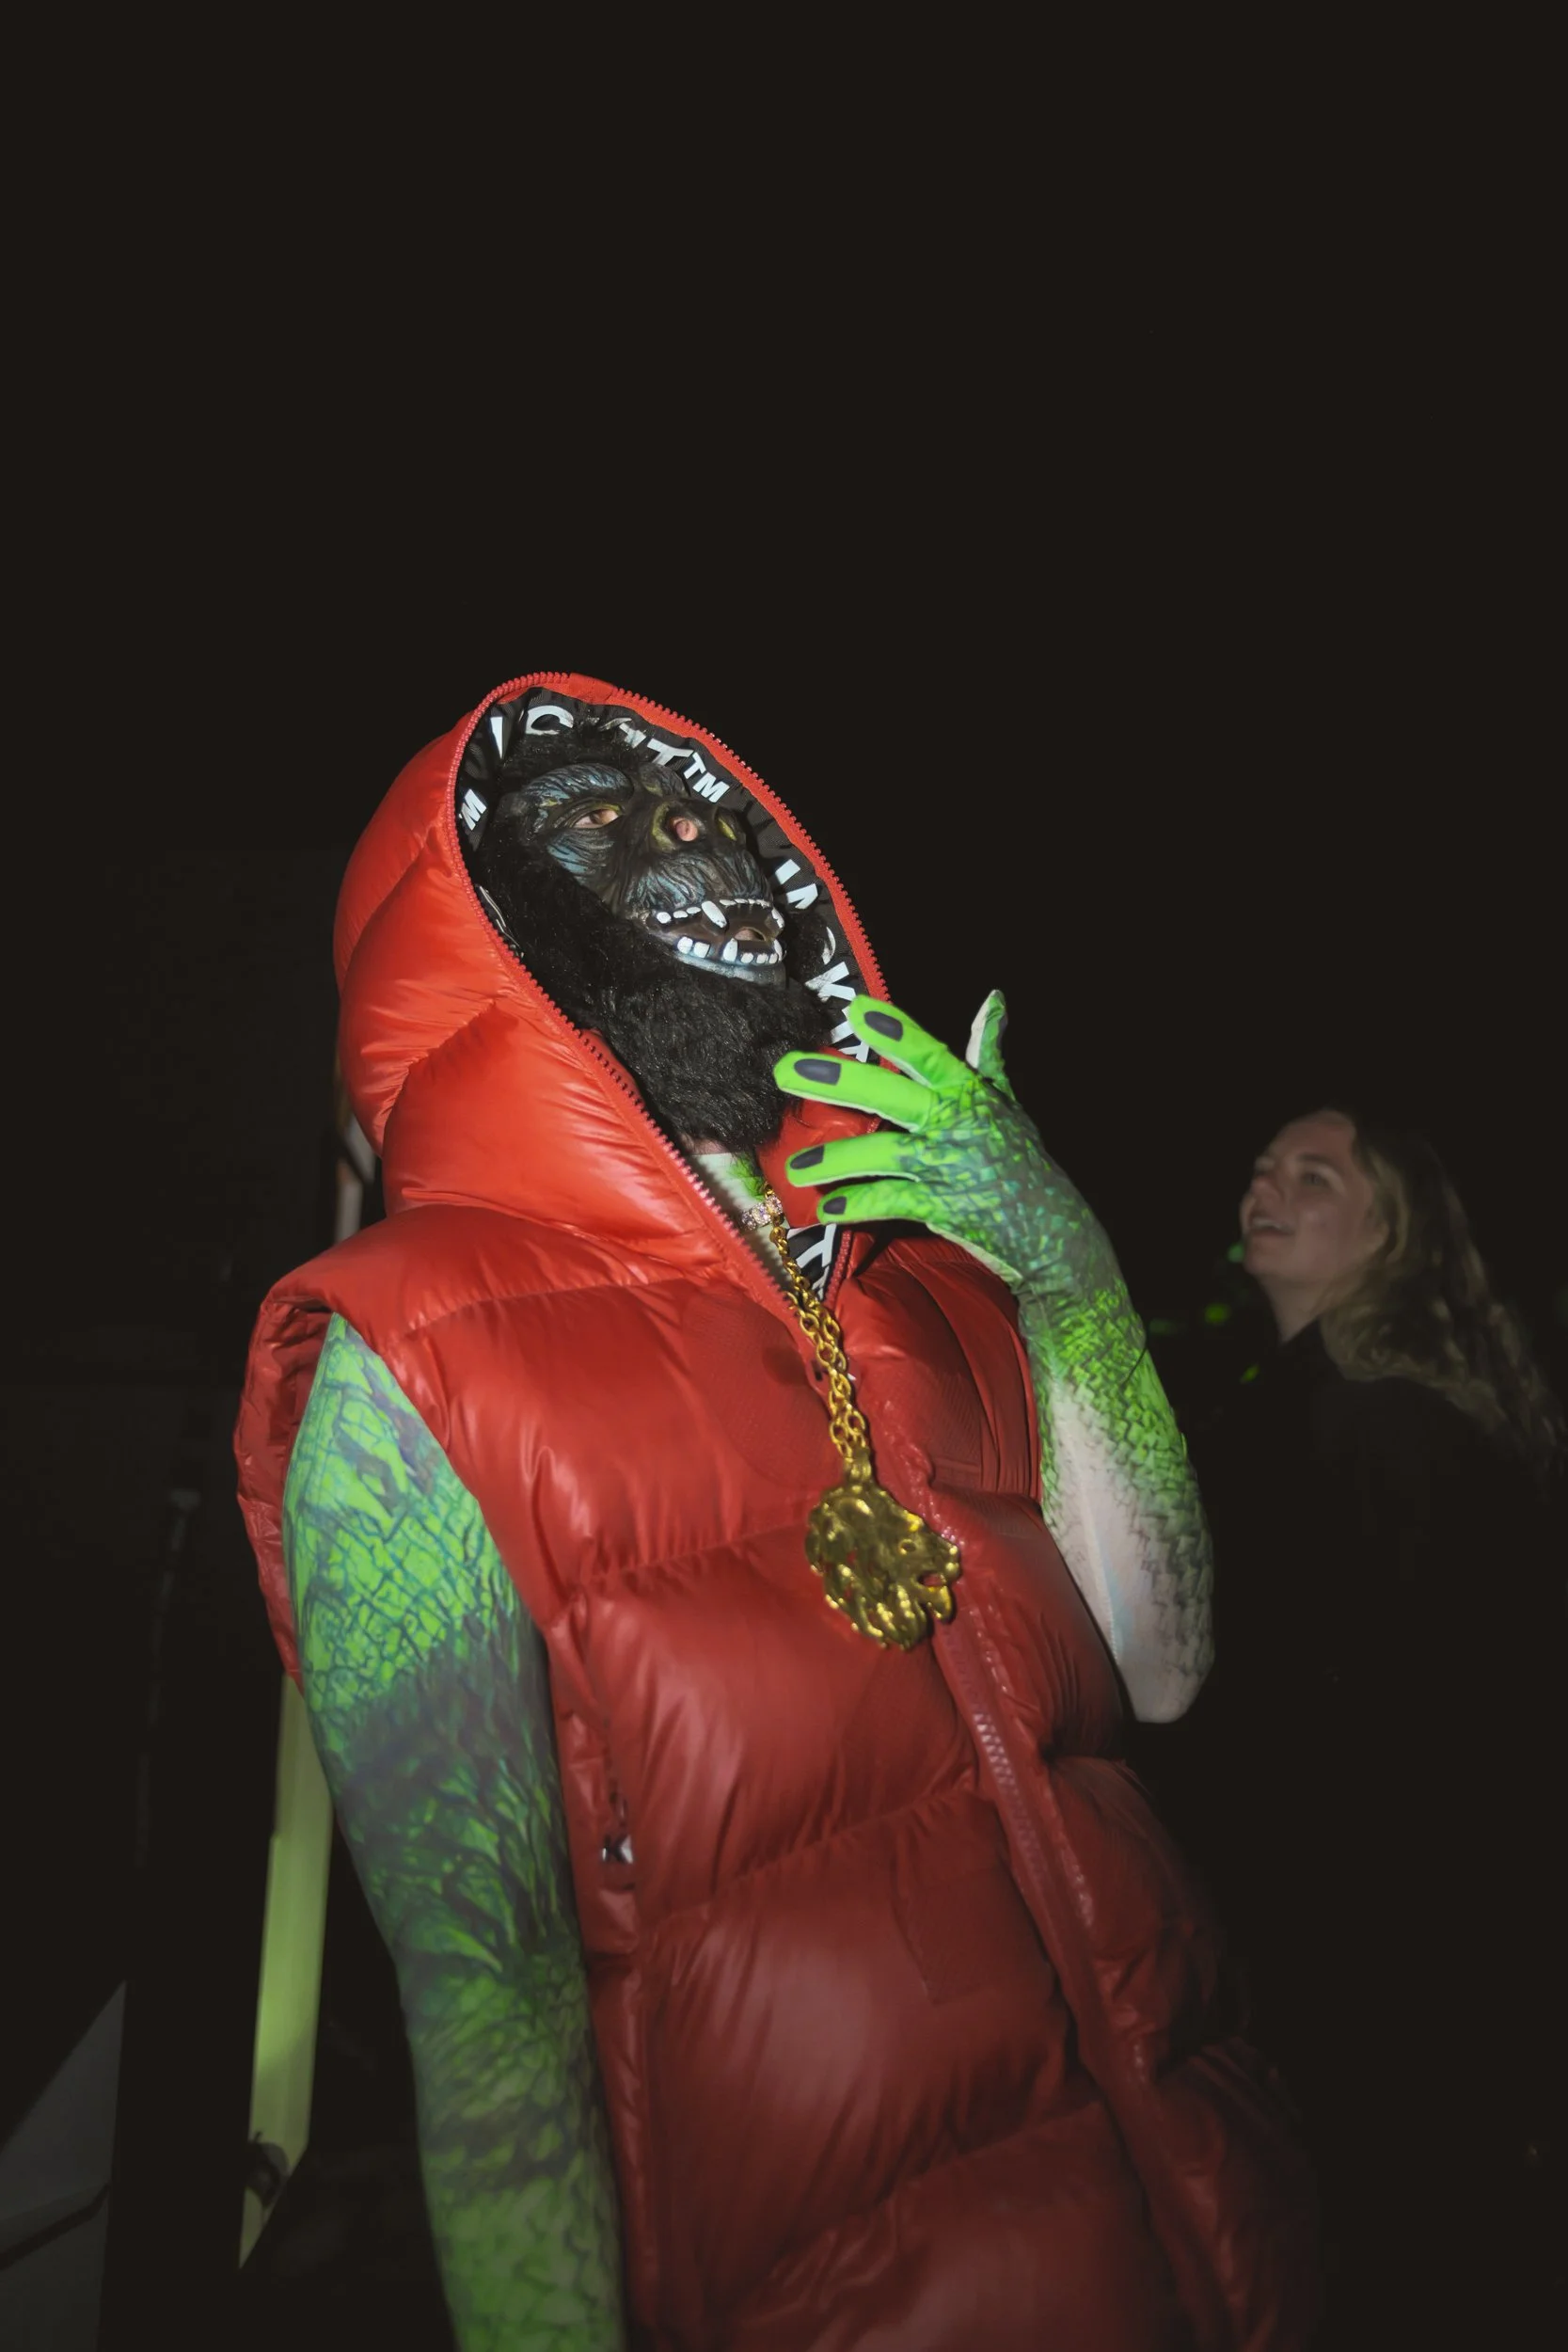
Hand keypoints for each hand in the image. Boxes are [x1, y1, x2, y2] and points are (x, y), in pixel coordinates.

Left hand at [773, 992, 1118, 1306]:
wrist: (1056, 1236)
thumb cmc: (1027, 1164)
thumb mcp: (1010, 1104)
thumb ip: (989, 1054)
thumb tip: (994, 1000)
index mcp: (972, 1095)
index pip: (931, 1055)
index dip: (896, 1030)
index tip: (856, 1008)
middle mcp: (958, 1125)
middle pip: (892, 1095)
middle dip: (839, 1081)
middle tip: (787, 1069)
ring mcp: (950, 1167)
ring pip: (884, 1155)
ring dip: (836, 1159)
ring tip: (795, 1167)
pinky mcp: (944, 1209)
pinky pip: (892, 1204)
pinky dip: (858, 1207)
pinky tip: (824, 1209)